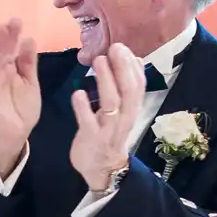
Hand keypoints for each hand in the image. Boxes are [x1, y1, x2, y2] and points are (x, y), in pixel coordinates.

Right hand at [0, 19, 40, 175]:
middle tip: (12, 21)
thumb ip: (28, 64)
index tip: (17, 21)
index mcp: (10, 71)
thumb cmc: (21, 110)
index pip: (10, 49)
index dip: (12, 35)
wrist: (15, 136)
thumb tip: (29, 39)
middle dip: (5, 37)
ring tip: (1, 32)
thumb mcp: (30, 84)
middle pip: (1, 52)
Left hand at [70, 43, 144, 193]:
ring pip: (111, 102)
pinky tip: (78, 93)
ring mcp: (108, 128)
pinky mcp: (92, 138)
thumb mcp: (122, 111)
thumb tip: (133, 60)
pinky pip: (88, 121)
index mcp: (131, 109)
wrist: (102, 169)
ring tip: (98, 61)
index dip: (132, 66)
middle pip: (128, 90)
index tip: (123, 47)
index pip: (138, 85)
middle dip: (122, 68)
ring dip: (106, 80)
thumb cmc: (109, 134)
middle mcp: (124, 117)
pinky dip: (84, 107)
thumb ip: (126, 88)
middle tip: (114, 48)